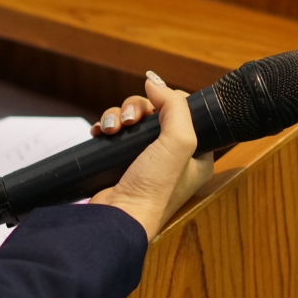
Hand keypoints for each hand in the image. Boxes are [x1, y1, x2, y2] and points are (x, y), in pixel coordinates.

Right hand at [90, 72, 213, 240]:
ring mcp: (146, 159)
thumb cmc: (153, 189)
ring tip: (111, 128)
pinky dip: (107, 126)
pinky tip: (100, 131)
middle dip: (137, 108)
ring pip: (133, 119)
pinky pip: (116, 131)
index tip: (155, 101)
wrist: (117, 216)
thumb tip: (155, 81)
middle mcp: (173, 156)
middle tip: (129, 120)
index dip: (169, 101)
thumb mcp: (177, 143)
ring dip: (119, 115)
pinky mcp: (122, 161)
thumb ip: (174, 106)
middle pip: (155, 112)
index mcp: (196, 155)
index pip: (186, 111)